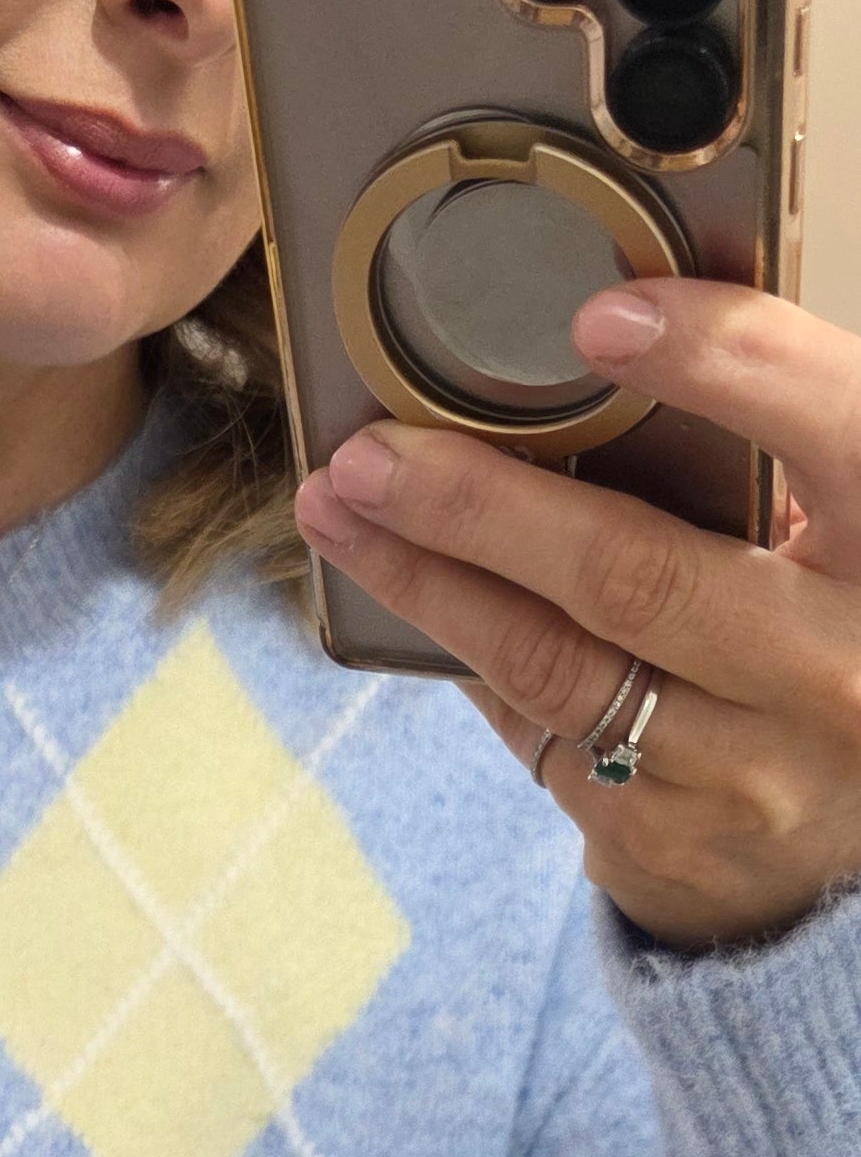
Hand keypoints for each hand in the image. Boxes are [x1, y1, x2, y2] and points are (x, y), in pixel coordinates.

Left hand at [292, 280, 860, 949]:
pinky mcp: (673, 838)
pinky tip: (417, 597)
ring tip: (346, 515)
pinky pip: (540, 732)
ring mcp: (752, 769)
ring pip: (556, 667)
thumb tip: (590, 352)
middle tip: (373, 456)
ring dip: (429, 584)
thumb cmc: (837, 630)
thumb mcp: (840, 532)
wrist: (858, 827)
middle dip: (481, 508)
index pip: (834, 427)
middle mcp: (837, 667)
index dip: (722, 364)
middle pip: (637, 575)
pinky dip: (471, 653)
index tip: (602, 319)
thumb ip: (761, 455)